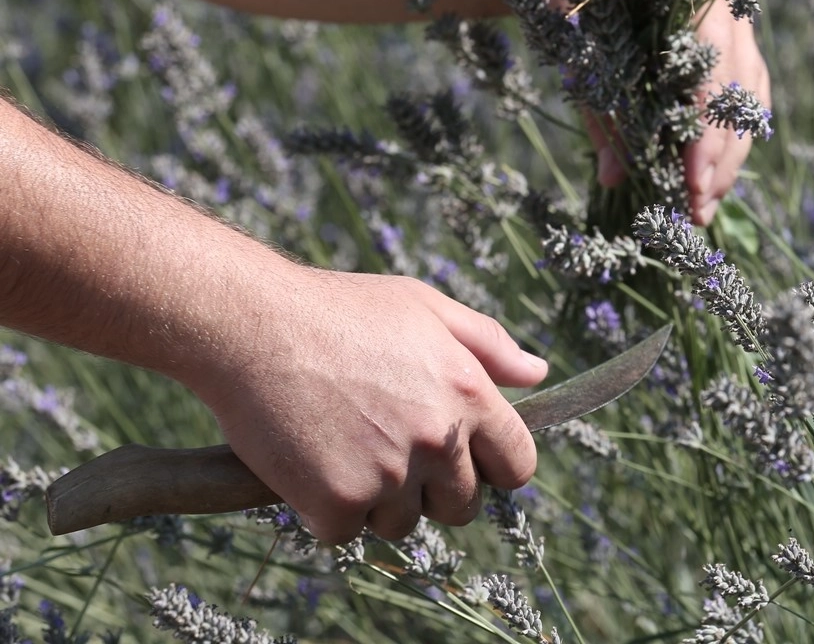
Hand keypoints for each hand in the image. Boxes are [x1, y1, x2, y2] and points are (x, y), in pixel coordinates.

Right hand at [194, 267, 546, 543]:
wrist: (251, 325)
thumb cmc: (340, 309)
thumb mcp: (425, 306)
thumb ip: (488, 344)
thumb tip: (537, 374)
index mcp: (468, 394)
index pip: (517, 465)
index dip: (494, 467)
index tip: (467, 460)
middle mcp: (437, 440)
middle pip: (462, 506)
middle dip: (435, 488)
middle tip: (391, 448)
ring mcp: (387, 476)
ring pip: (403, 522)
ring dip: (379, 499)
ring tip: (346, 444)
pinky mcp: (336, 503)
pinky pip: (348, 532)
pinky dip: (328, 510)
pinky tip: (311, 461)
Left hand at [585, 0, 769, 225]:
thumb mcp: (582, 45)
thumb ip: (601, 107)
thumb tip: (612, 177)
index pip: (712, 78)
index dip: (705, 136)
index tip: (693, 186)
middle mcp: (727, 7)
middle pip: (739, 96)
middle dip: (721, 161)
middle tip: (698, 212)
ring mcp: (738, 26)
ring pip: (750, 101)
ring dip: (731, 158)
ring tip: (705, 206)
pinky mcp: (736, 45)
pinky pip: (748, 97)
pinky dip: (733, 138)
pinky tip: (715, 176)